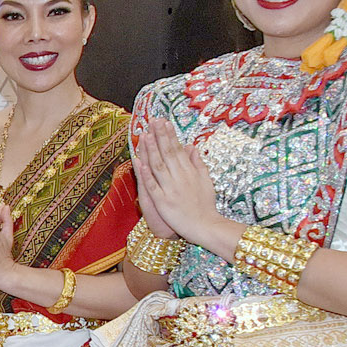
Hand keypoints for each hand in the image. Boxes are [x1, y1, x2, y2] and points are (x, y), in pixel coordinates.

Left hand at [134, 125, 218, 242]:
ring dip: (151, 150)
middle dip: (160, 136)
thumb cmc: (205, 205)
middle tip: (153, 120)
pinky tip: (140, 163)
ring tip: (145, 135)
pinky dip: (146, 174)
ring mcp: (170, 189)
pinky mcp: (163, 201)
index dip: (170, 135)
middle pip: (167, 153)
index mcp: (189, 172)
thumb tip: (192, 147)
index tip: (164, 122)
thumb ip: (198, 163)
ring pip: (158, 166)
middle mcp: (180, 177)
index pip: (177, 149)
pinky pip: (153, 186)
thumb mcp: (206, 181)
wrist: (205, 226)